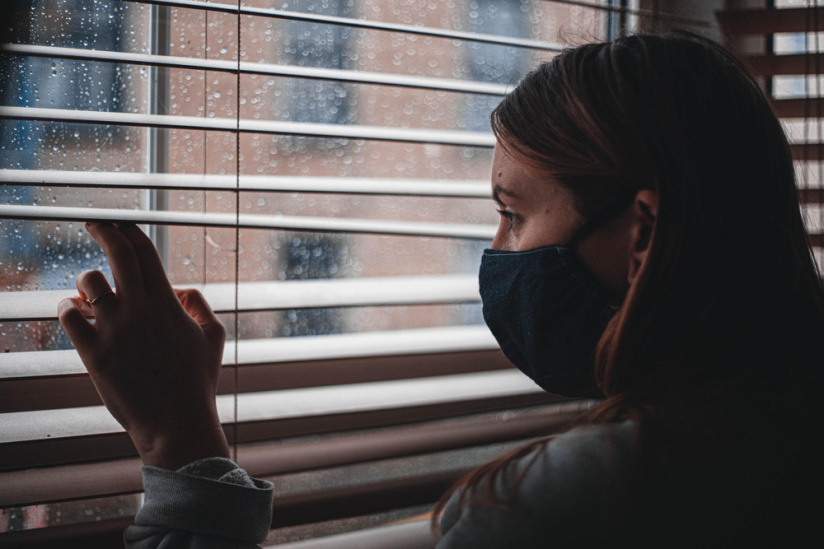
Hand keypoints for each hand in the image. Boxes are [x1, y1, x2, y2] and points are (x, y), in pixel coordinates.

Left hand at [58, 222, 229, 469]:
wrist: (176, 423)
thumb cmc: (197, 383)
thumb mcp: (213, 337)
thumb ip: (199, 305)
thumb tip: (180, 288)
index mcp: (169, 303)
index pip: (145, 251)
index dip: (130, 230)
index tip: (120, 224)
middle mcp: (141, 309)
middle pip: (118, 253)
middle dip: (103, 231)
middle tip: (95, 224)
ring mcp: (115, 329)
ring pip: (88, 282)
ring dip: (86, 281)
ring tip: (87, 292)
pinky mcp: (93, 352)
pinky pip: (68, 315)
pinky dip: (67, 308)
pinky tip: (74, 312)